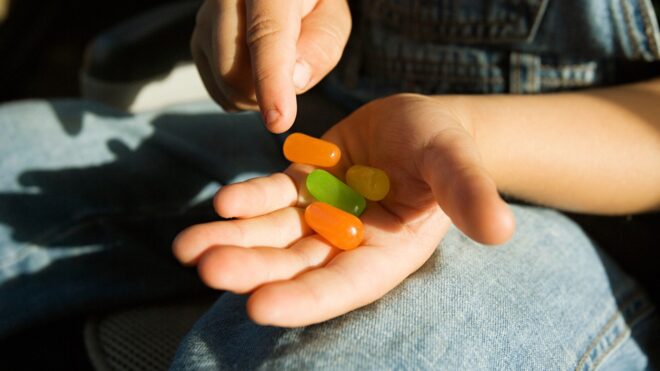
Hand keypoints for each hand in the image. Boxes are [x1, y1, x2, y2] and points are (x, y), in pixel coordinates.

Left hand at [173, 94, 514, 326]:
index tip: (259, 308)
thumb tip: (501, 229)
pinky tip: (223, 201)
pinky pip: (269, 196)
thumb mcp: (457, 162)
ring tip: (186, 247)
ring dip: (231, 242)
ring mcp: (318, 214)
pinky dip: (246, 200)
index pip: (341, 285)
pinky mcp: (300, 186)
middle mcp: (345, 243)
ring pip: (270, 236)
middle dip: (251, 270)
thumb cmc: (444, 145)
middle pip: (293, 265)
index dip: (303, 299)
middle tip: (207, 267)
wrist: (418, 122)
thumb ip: (470, 193)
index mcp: (383, 253)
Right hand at [191, 0, 351, 132]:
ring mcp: (205, 20)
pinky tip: (259, 73)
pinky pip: (218, 90)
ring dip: (257, 95)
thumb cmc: (310, 3)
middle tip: (295, 78)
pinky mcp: (198, 41)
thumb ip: (322, 45)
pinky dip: (243, 95)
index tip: (279, 120)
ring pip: (223, 84)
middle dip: (266, 94)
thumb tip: (296, 81)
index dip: (271, 81)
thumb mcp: (331, 18)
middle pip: (233, 71)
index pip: (266, 35)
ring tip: (280, 70)